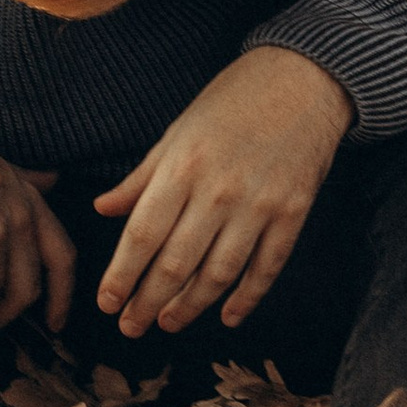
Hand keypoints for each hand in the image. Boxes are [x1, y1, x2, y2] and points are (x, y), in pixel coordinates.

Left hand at [94, 47, 353, 338]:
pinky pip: (266, 267)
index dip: (122, 276)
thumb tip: (103, 209)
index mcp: (182, 167)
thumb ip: (142, 176)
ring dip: (191, 306)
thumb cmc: (232, 101)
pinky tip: (229, 316)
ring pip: (218, 274)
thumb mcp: (177, 132)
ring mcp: (259, 205)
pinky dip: (248, 297)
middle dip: (148, 303)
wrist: (303, 78)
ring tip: (168, 324)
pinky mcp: (293, 213)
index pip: (142, 235)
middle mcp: (217, 191)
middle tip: (130, 327)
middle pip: (176, 263)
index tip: (106, 303)